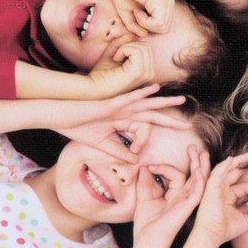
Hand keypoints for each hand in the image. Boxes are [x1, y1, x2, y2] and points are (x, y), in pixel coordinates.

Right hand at [56, 94, 192, 163]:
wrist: (59, 117)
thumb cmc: (77, 127)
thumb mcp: (103, 144)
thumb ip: (120, 151)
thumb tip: (137, 159)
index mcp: (123, 122)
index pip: (146, 127)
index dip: (153, 135)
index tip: (152, 146)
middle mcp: (124, 112)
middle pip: (152, 114)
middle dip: (170, 119)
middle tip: (188, 124)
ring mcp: (118, 106)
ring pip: (146, 103)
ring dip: (163, 101)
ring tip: (181, 99)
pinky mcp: (110, 103)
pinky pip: (129, 97)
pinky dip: (142, 93)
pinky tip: (154, 88)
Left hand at [86, 41, 154, 96]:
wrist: (94, 87)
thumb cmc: (102, 74)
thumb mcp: (112, 54)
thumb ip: (120, 44)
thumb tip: (130, 35)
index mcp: (145, 70)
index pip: (146, 48)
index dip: (130, 46)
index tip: (117, 56)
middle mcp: (149, 73)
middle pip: (146, 47)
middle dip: (129, 46)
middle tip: (116, 55)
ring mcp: (146, 74)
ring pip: (142, 48)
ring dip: (125, 48)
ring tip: (115, 57)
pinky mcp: (139, 73)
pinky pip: (136, 51)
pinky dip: (123, 50)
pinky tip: (116, 59)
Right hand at [108, 0, 172, 35]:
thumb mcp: (128, 15)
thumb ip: (136, 27)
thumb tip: (145, 35)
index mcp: (164, 5)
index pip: (162, 28)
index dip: (147, 26)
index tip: (136, 13)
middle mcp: (168, 3)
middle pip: (163, 30)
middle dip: (147, 27)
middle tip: (136, 12)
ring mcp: (166, 2)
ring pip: (162, 28)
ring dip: (145, 24)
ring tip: (136, 10)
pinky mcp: (161, 1)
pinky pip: (158, 23)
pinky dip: (145, 22)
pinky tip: (137, 10)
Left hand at [129, 144, 208, 247]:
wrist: (147, 238)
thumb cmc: (146, 223)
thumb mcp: (144, 196)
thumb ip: (146, 181)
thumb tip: (145, 167)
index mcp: (174, 195)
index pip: (175, 175)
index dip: (163, 167)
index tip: (148, 167)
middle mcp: (183, 197)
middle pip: (193, 175)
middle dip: (194, 160)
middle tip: (193, 147)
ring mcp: (187, 202)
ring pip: (199, 180)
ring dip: (201, 166)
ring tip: (202, 153)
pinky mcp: (188, 206)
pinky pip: (198, 191)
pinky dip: (199, 180)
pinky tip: (200, 170)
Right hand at [190, 153, 247, 247]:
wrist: (213, 235)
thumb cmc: (227, 229)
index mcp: (230, 198)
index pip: (247, 188)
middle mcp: (223, 190)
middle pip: (235, 174)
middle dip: (247, 167)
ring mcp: (217, 187)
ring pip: (227, 170)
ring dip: (237, 161)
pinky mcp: (211, 186)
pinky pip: (218, 172)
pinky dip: (225, 165)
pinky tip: (232, 159)